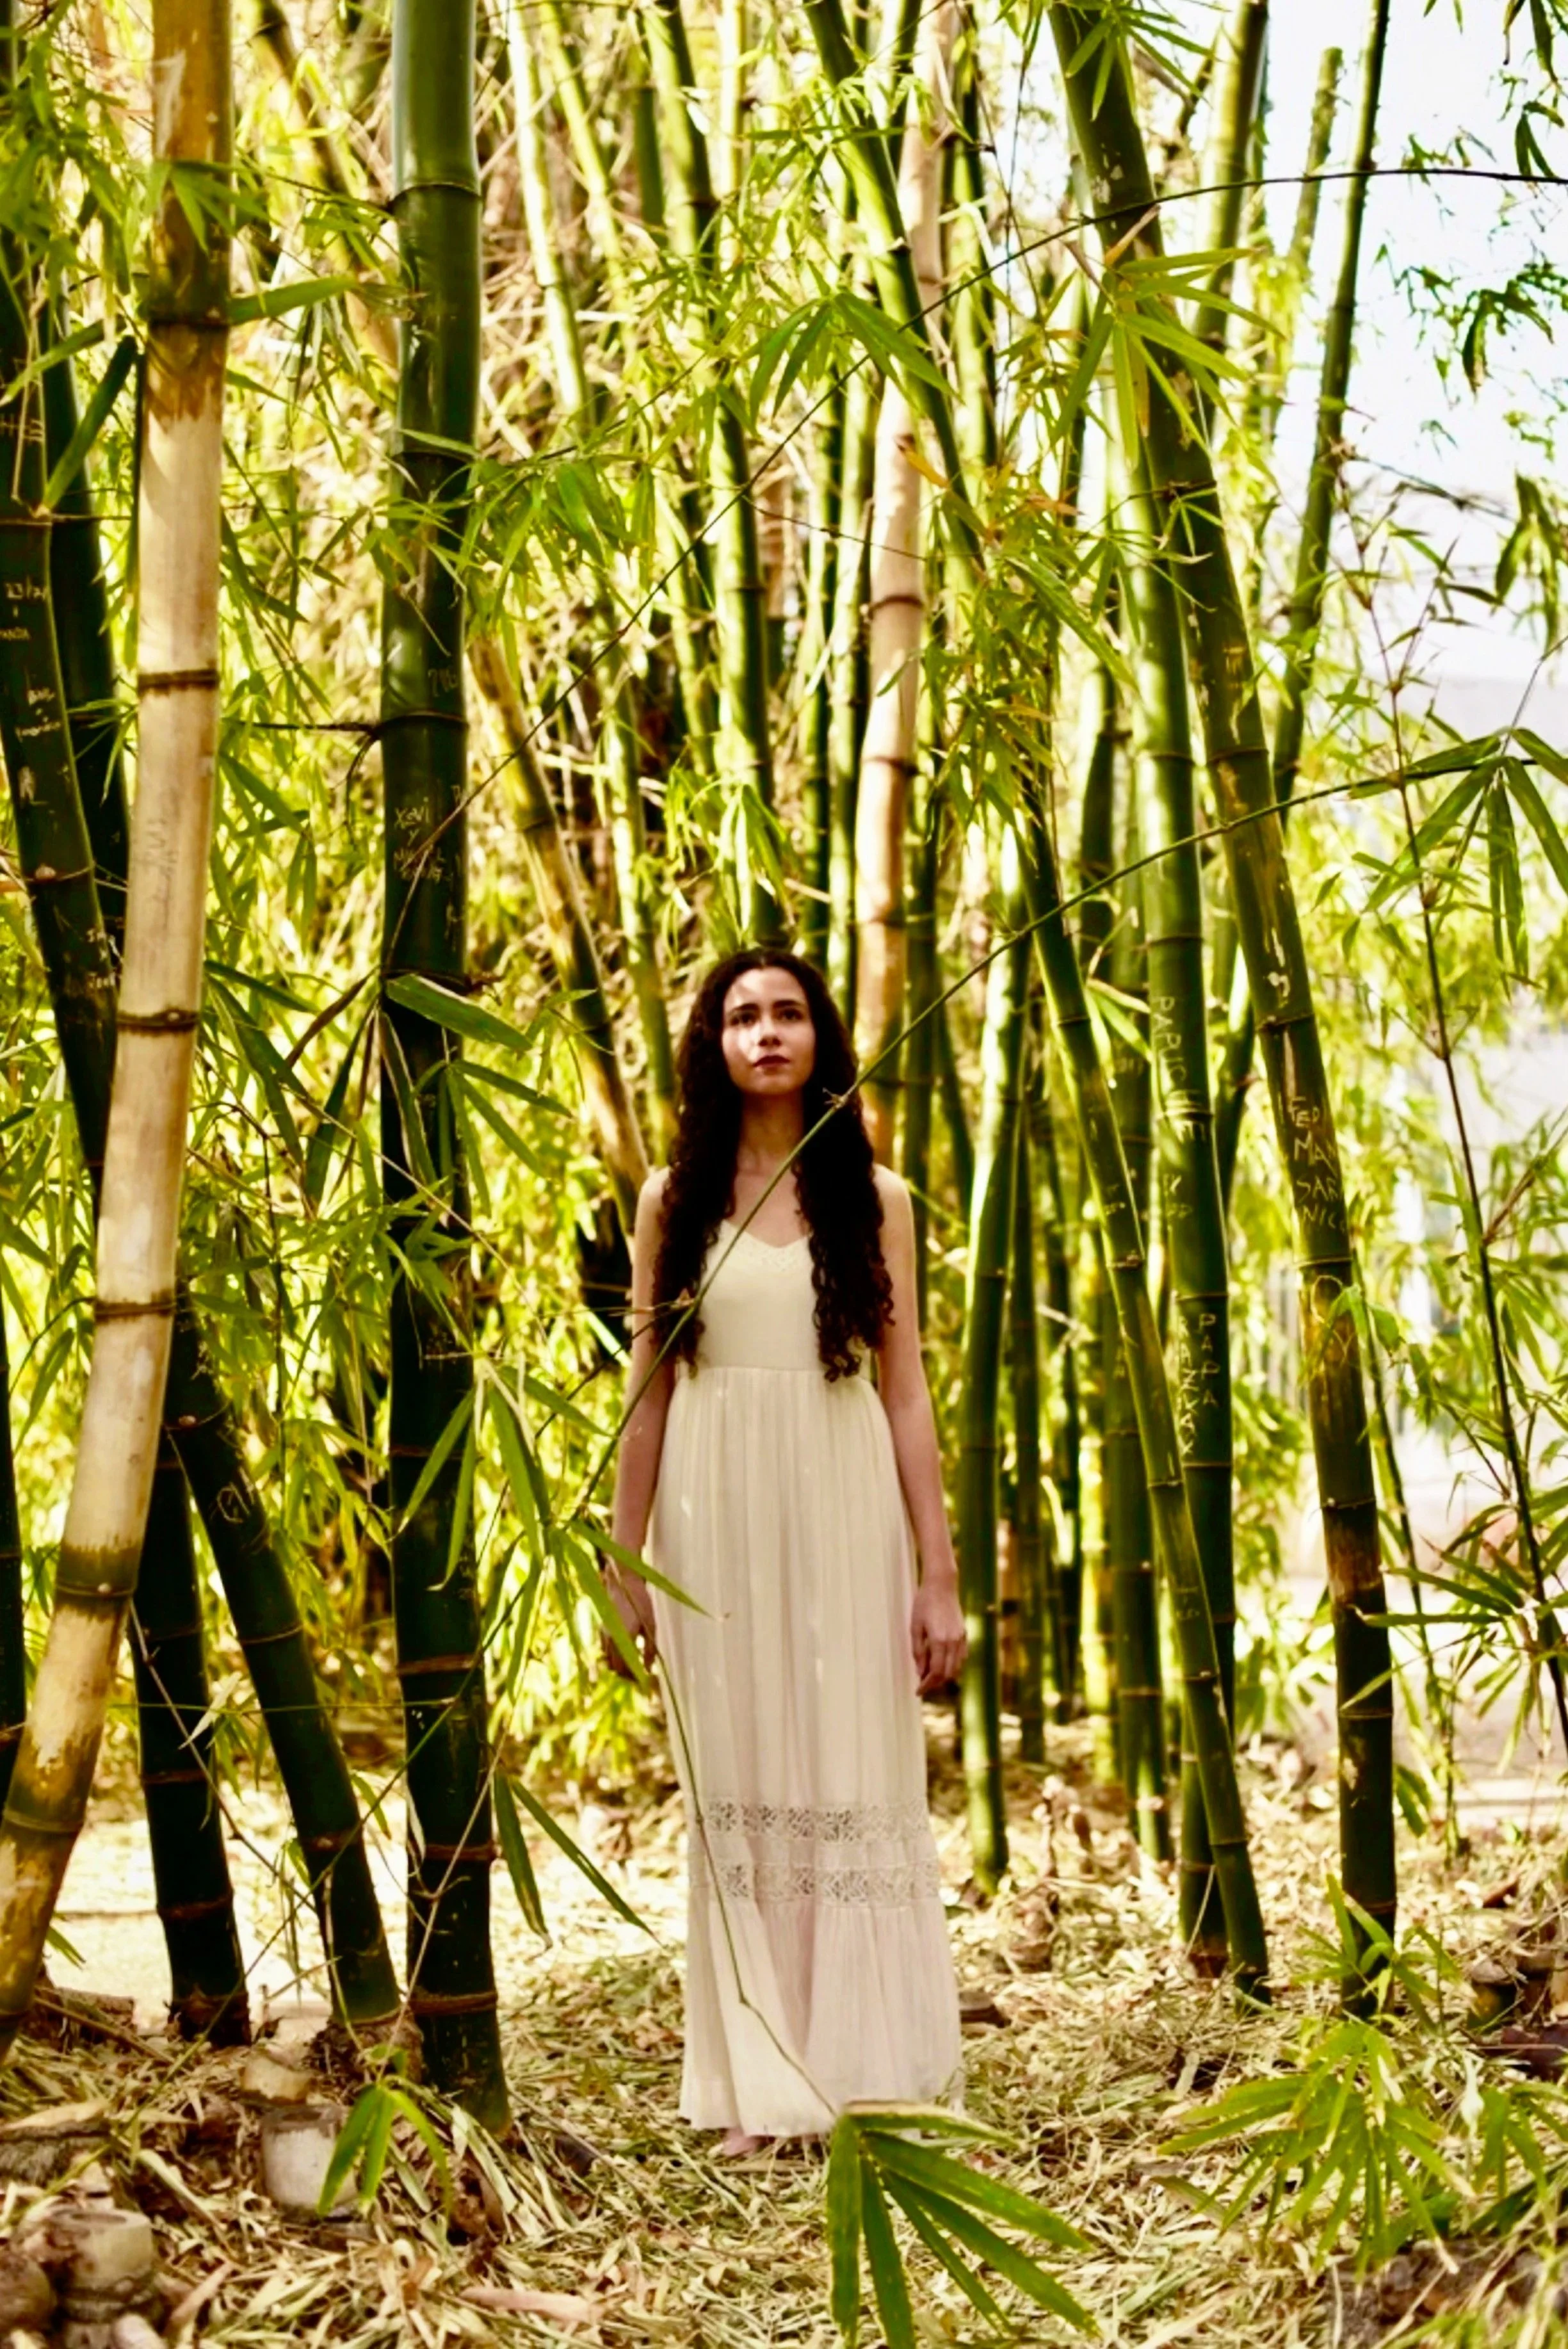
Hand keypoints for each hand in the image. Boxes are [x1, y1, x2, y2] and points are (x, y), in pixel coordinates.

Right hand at [601, 1562, 657, 1680]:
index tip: (644, 1680)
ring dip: (618, 1666)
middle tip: (639, 1675)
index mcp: (625, 1639)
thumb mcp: (651, 1624)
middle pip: (615, 1668)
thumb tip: (649, 1668)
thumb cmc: (640, 1601)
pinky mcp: (601, 1629)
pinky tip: (623, 1651)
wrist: (622, 1582)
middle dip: (627, 1675)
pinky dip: (612, 1656)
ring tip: (632, 1665)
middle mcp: (611, 1639)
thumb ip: (650, 1648)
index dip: (634, 1678)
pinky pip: (604, 1650)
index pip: (626, 1669)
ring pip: (608, 1660)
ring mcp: (604, 1635)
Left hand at [911, 1576, 965, 1694]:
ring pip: (956, 1667)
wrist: (941, 1586)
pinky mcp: (965, 1634)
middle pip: (947, 1674)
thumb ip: (918, 1651)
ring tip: (930, 1675)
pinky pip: (961, 1657)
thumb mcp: (915, 1627)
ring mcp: (961, 1638)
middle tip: (922, 1685)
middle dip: (934, 1683)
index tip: (918, 1691)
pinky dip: (952, 1665)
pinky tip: (942, 1663)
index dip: (926, 1685)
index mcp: (939, 1641)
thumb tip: (920, 1672)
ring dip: (944, 1675)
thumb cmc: (924, 1604)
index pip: (935, 1673)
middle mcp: (953, 1642)